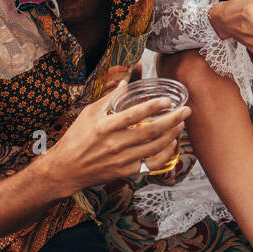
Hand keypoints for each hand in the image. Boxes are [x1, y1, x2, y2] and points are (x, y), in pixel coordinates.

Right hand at [43, 78, 189, 191]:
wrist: (66, 169)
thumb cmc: (77, 137)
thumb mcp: (89, 113)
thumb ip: (110, 98)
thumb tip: (127, 80)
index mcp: (104, 127)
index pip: (133, 114)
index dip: (153, 107)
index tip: (168, 100)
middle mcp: (115, 143)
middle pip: (150, 131)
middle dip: (172, 119)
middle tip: (186, 110)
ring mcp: (122, 159)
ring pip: (155, 147)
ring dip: (172, 134)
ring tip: (181, 124)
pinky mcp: (127, 171)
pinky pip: (152, 163)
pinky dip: (165, 153)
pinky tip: (172, 143)